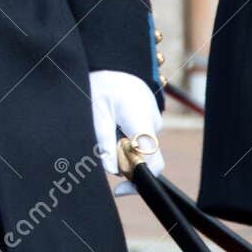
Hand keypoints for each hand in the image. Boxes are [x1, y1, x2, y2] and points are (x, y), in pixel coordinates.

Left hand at [89, 69, 163, 197]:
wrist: (114, 61)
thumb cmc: (101, 84)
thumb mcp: (95, 111)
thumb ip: (104, 141)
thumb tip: (111, 170)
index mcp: (140, 120)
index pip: (152, 161)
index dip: (139, 180)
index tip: (121, 190)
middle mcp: (153, 123)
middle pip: (147, 160)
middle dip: (125, 162)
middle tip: (105, 146)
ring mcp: (156, 122)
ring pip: (142, 150)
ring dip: (124, 148)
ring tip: (110, 124)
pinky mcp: (152, 122)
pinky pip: (142, 140)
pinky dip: (128, 139)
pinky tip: (118, 123)